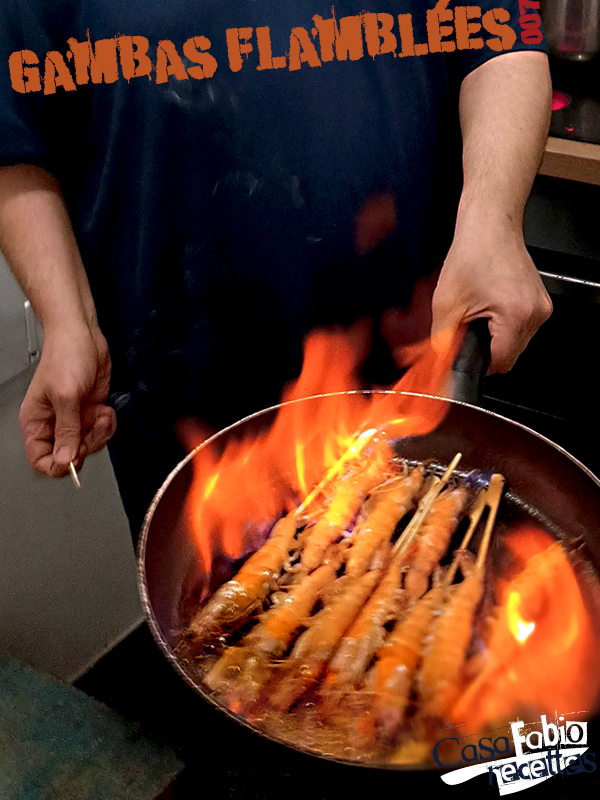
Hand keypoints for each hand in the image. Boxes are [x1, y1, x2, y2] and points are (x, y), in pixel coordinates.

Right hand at [19, 322, 116, 476]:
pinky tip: (105, 410)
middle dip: (86, 445)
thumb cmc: (66, 356)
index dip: (58, 464)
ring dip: (100, 433)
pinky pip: (101, 432)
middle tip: (92, 427)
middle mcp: (54, 423)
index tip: (74, 455)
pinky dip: (108, 425)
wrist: (83, 336)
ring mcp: (74, 419)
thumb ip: (66, 430)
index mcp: (37, 422)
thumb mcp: (66, 395)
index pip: (41, 459)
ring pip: (88, 445)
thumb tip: (65, 460)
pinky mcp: (90, 412)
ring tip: (101, 414)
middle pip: (69, 456)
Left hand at [431, 227, 551, 373]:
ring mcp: (541, 306)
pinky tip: (489, 306)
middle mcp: (536, 313)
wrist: (490, 224)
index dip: (479, 364)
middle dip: (486, 348)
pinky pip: (521, 326)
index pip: (501, 363)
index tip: (464, 357)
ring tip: (478, 312)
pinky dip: (504, 323)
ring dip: (495, 336)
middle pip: (510, 354)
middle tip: (467, 328)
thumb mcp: (446, 303)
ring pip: (516, 341)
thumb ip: (443, 339)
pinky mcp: (539, 300)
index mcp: (517, 316)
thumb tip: (441, 362)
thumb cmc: (473, 252)